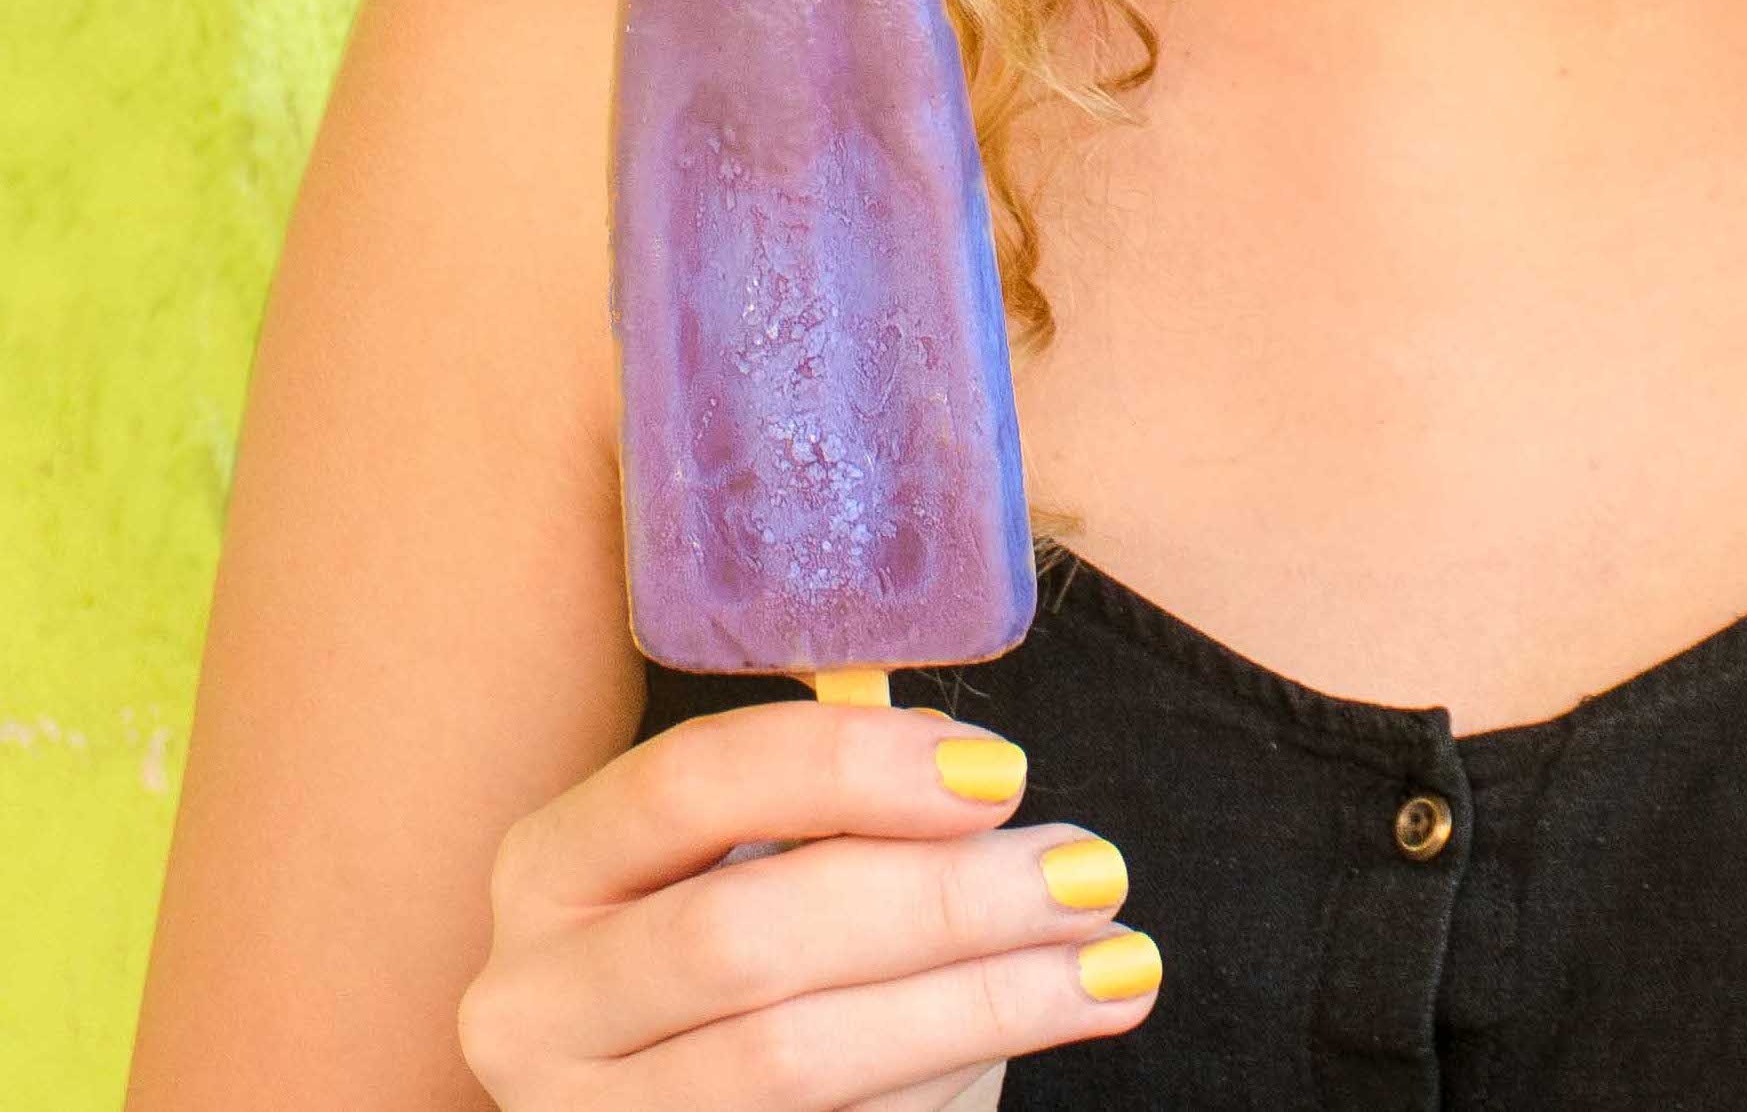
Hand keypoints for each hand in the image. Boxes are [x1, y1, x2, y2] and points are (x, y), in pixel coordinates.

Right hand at [458, 703, 1160, 1108]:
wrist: (698, 1103)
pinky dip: (949, 1079)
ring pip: (790, 1060)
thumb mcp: (766, 857)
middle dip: (941, 900)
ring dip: (979, 1004)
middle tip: (1091, 872)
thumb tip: (978, 774)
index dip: (850, 767)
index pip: (689, 781)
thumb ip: (844, 806)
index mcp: (555, 864)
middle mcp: (533, 999)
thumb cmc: (758, 946)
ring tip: (1115, 961)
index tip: (1004, 770)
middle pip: (745, 934)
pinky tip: (1054, 1026)